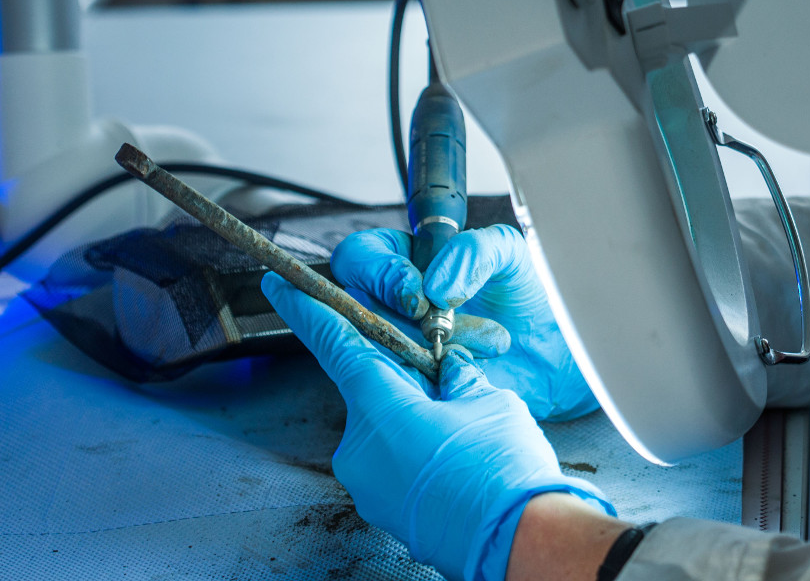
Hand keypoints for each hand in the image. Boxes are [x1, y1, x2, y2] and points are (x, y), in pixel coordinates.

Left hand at [261, 273, 612, 580]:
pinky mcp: (382, 509)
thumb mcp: (488, 399)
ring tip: (468, 433)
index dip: (307, 309)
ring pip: (387, 430)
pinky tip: (459, 459)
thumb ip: (457, 374)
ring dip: (418, 419)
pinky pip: (394, 464)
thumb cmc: (501, 469)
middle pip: (373, 391)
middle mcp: (360, 449)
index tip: (278, 284)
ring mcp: (367, 485)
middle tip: (451, 384)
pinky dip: (420, 453)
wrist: (515, 541)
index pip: (336, 345)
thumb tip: (449, 369)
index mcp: (381, 409)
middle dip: (406, 381)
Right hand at [331, 224, 598, 421]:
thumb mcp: (514, 255)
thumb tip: (437, 285)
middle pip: (350, 300)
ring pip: (371, 345)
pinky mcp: (416, 387)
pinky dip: (432, 377)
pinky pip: (394, 385)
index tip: (416, 291)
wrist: (563, 355)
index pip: (363, 256)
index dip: (378, 270)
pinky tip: (472, 372)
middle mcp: (399, 304)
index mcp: (416, 261)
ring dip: (420, 346)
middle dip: (386, 310)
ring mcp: (403, 347)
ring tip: (477, 347)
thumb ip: (476, 250)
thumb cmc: (536, 299)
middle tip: (428, 320)